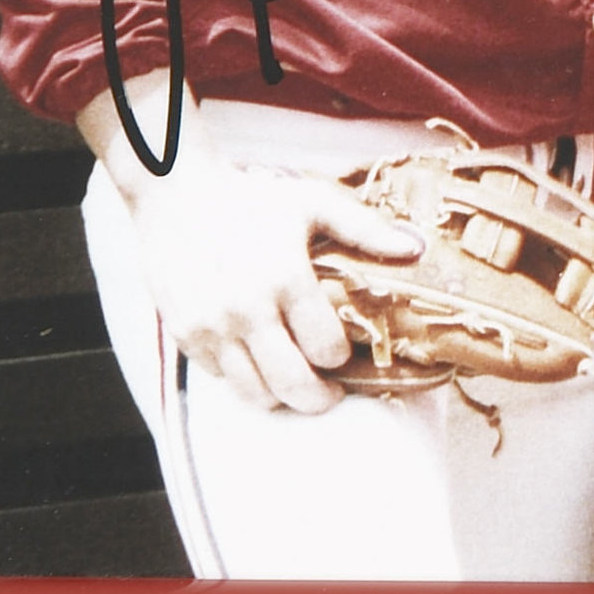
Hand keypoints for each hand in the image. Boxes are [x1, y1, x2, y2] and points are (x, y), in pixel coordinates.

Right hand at [78, 88, 423, 413]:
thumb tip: (416, 249)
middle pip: (293, 385)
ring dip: (280, 397)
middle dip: (320, 398)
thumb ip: (365, 230)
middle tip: (330, 393)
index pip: (326, 348)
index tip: (348, 353)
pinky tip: (258, 361)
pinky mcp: (184, 335)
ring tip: (295, 382)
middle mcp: (247, 309)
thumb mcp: (314, 204)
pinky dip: (243, 379)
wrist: (176, 195)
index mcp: (286, 278)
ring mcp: (211, 327)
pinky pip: (221, 379)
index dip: (343, 359)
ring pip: (254, 392)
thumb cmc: (252, 199)